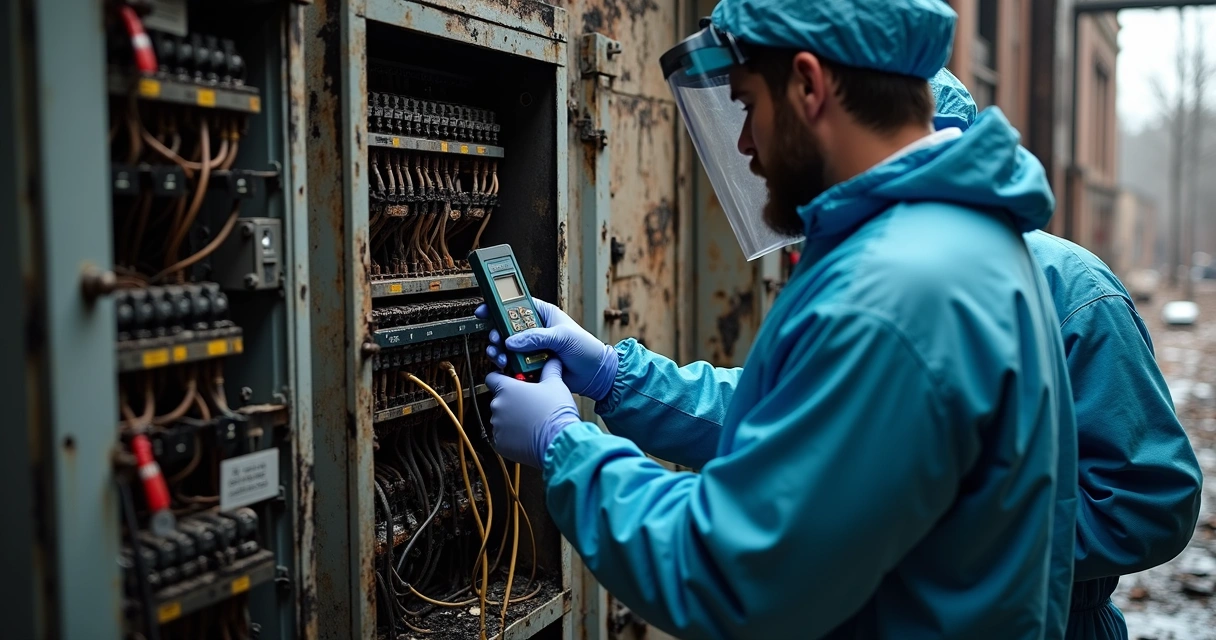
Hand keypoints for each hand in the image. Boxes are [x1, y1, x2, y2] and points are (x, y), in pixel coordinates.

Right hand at [476, 298, 617, 401]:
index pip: (515, 304)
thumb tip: (512, 340)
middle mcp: (534, 330)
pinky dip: (506, 364)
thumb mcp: (563, 337)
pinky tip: (506, 366)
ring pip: (506, 346)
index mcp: (543, 314)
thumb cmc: (586, 348)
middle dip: (495, 333)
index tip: (484, 310)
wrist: (595, 374)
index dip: (498, 306)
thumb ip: (537, 337)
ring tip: (500, 356)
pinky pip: (512, 363)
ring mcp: (531, 347)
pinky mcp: (531, 364)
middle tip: (495, 340)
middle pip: (505, 327)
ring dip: (498, 351)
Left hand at [485, 358, 581, 467]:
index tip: (509, 382)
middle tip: (529, 405)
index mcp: (507, 388)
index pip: (492, 378)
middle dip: (511, 401)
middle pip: (499, 400)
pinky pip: (502, 437)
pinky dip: (511, 437)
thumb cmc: (556, 411)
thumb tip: (553, 360)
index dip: (500, 378)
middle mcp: (497, 406)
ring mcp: (497, 426)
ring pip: (500, 419)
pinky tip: (527, 435)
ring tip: (531, 422)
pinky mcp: (499, 443)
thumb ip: (550, 369)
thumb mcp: (555, 384)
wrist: (559, 440)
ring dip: (511, 419)